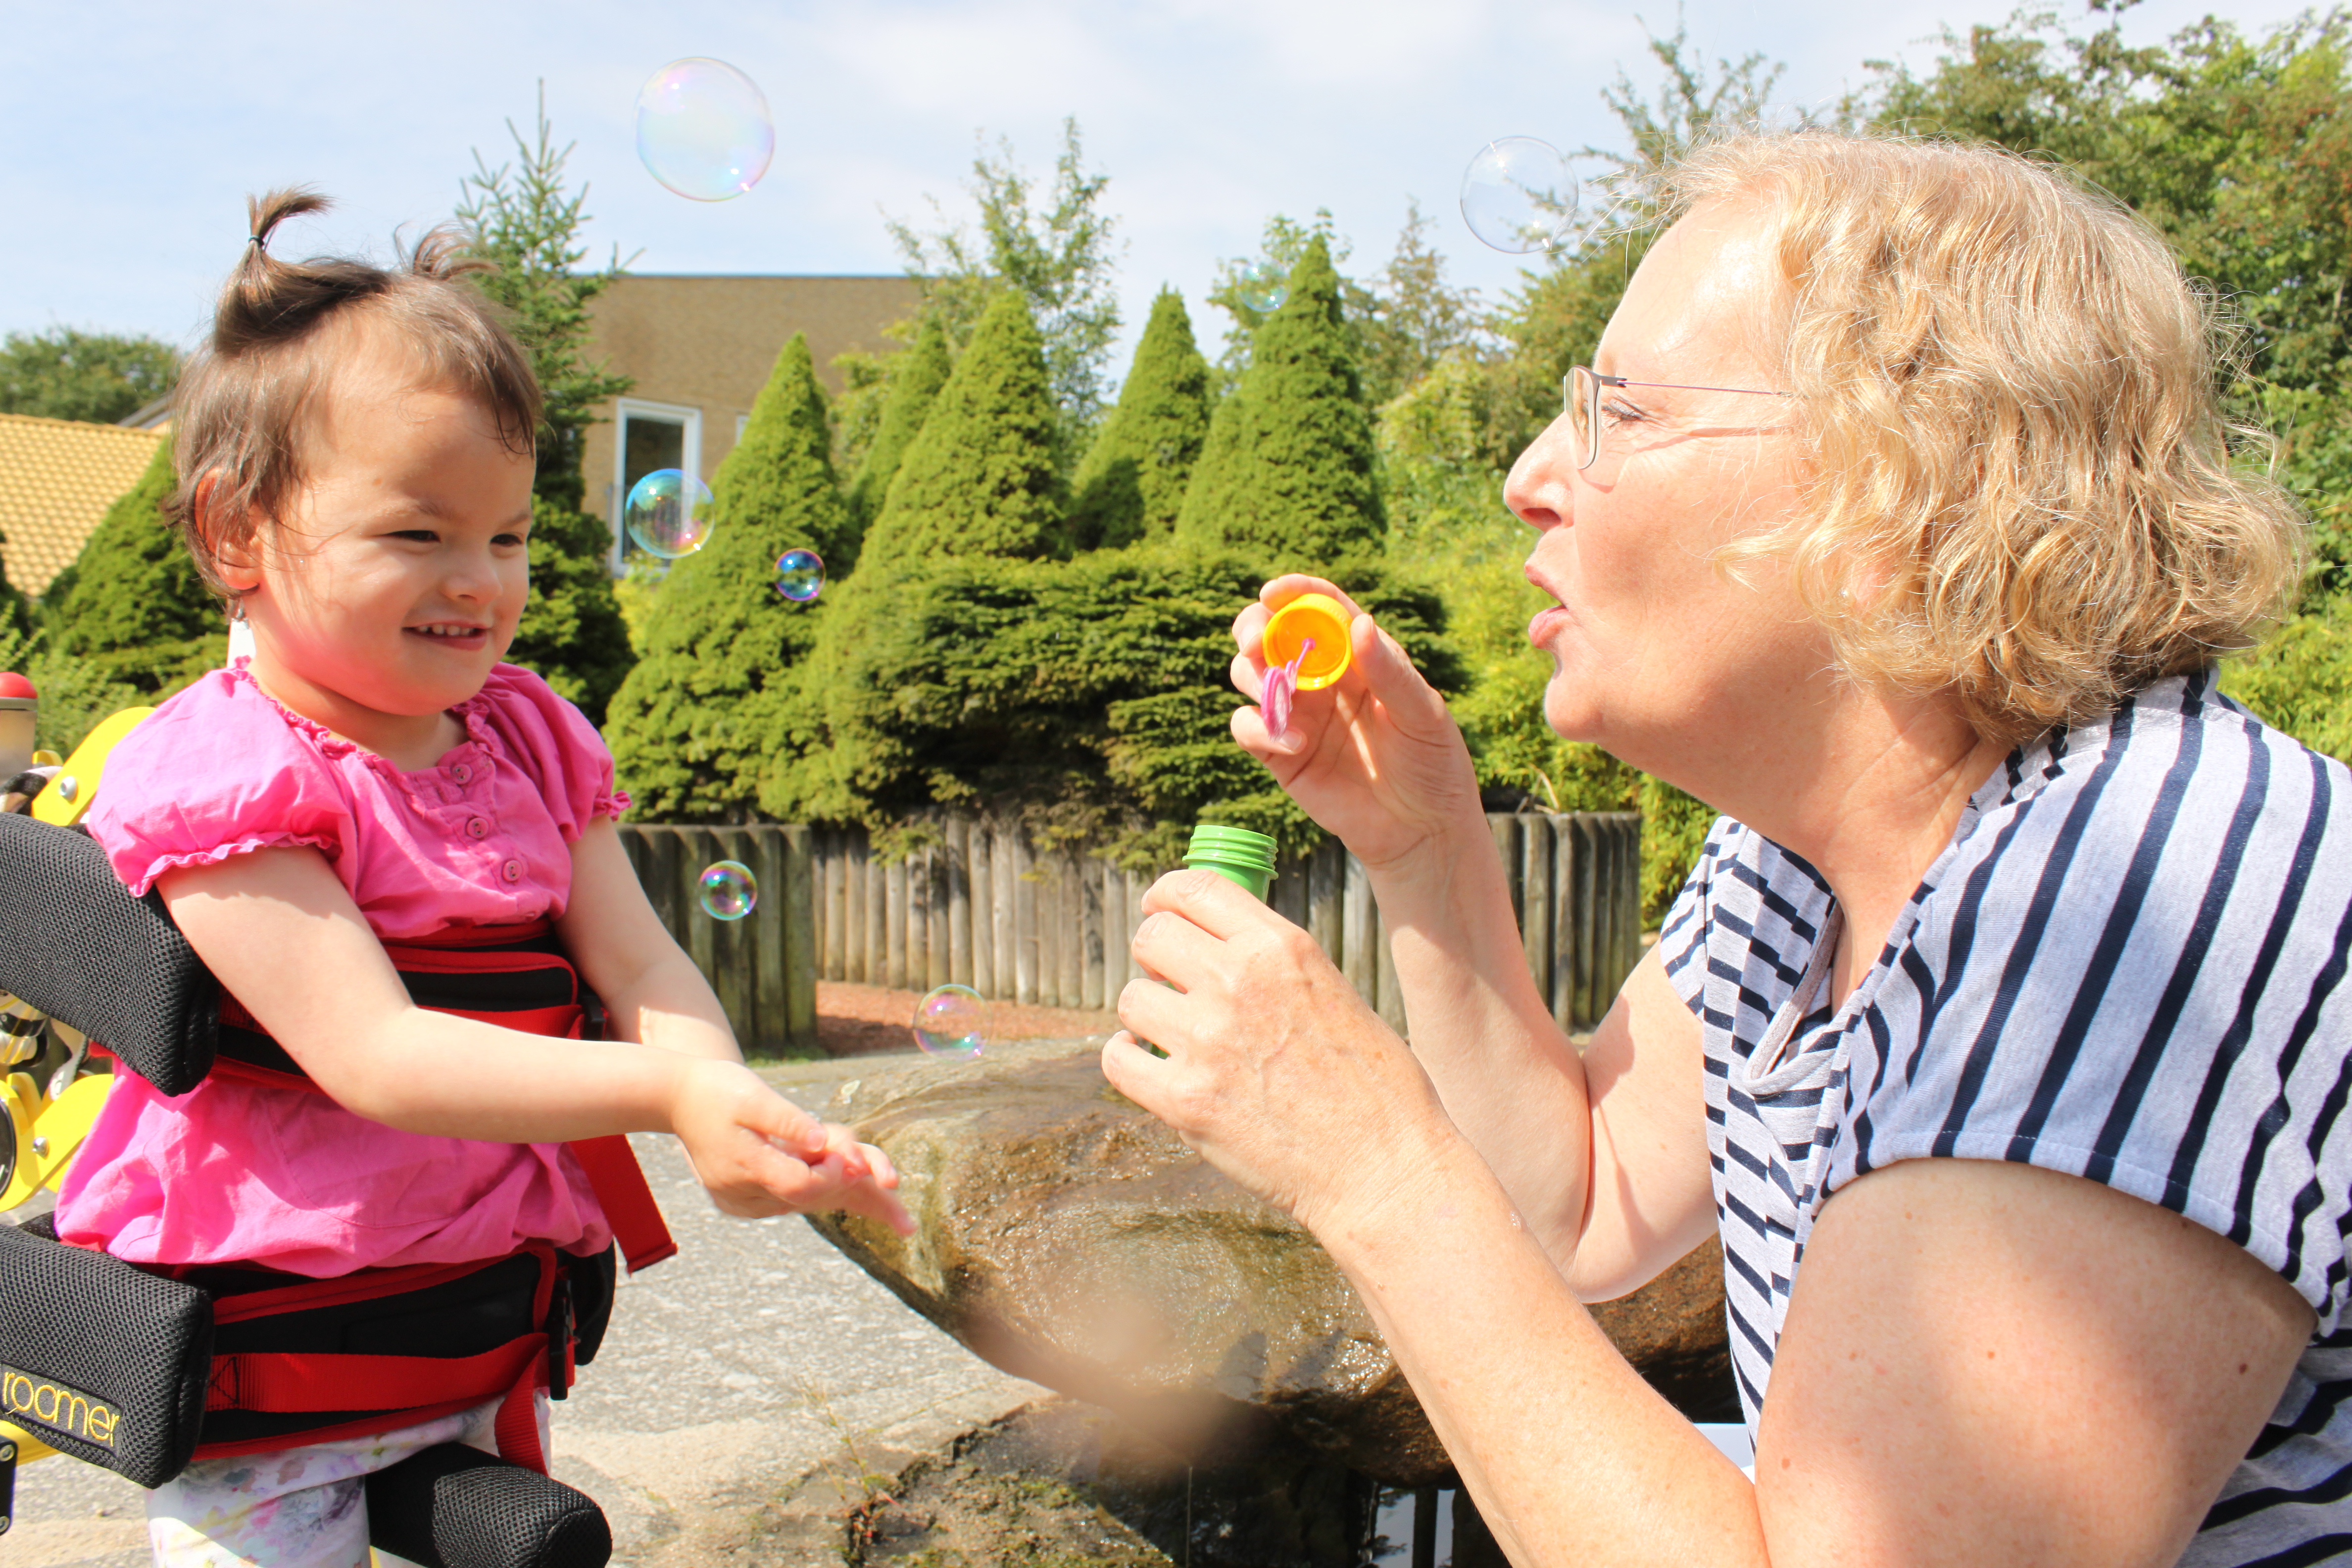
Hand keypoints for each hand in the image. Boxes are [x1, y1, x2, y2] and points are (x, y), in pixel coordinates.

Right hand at [668, 1057, 913, 1232]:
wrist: (678, 1098)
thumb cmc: (718, 1090)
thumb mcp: (751, 1097)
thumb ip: (786, 1121)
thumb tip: (820, 1140)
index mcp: (747, 1168)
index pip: (803, 1184)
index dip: (835, 1174)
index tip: (860, 1162)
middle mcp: (746, 1194)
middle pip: (816, 1201)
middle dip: (862, 1202)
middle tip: (908, 1223)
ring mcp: (746, 1201)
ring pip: (809, 1203)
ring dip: (850, 1201)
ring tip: (899, 1219)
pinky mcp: (747, 1200)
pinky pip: (796, 1200)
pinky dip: (827, 1195)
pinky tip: (862, 1199)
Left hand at [1103, 867, 1455, 1234]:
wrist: (1382, 1167)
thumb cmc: (1372, 1087)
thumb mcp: (1333, 992)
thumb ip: (1274, 964)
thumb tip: (1216, 947)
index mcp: (1281, 947)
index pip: (1195, 888)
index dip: (1165, 896)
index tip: (1158, 911)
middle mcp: (1238, 980)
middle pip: (1152, 937)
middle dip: (1154, 957)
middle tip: (1169, 983)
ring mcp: (1207, 1039)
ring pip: (1131, 999)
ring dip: (1146, 1016)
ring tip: (1174, 1037)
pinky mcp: (1185, 1099)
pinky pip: (1119, 1059)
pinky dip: (1129, 1061)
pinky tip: (1151, 1066)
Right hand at [1233, 576, 1485, 875]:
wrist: (1424, 832)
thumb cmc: (1434, 765)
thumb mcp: (1424, 715)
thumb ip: (1390, 673)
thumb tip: (1358, 624)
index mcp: (1358, 656)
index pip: (1320, 609)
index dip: (1295, 593)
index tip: (1274, 592)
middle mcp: (1322, 678)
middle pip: (1270, 634)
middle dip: (1254, 629)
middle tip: (1257, 643)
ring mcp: (1299, 715)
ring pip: (1250, 675)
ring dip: (1253, 677)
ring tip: (1279, 697)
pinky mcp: (1281, 755)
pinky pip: (1247, 727)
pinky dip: (1258, 729)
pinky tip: (1293, 744)